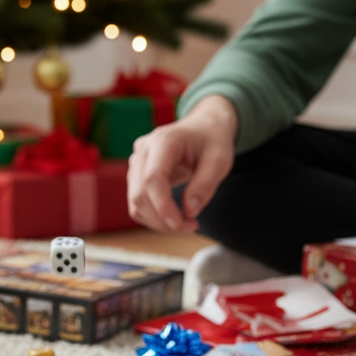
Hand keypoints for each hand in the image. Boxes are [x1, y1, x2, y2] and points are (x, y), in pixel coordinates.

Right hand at [126, 94, 237, 232]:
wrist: (203, 127)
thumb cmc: (211, 141)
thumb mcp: (220, 160)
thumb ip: (205, 184)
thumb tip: (189, 211)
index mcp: (163, 141)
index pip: (152, 179)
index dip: (163, 206)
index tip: (181, 225)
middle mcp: (143, 150)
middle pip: (139, 194)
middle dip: (162, 219)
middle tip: (190, 227)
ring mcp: (136, 163)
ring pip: (135, 203)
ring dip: (158, 221)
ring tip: (186, 223)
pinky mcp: (136, 175)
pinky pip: (138, 204)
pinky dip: (154, 217)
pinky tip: (174, 217)